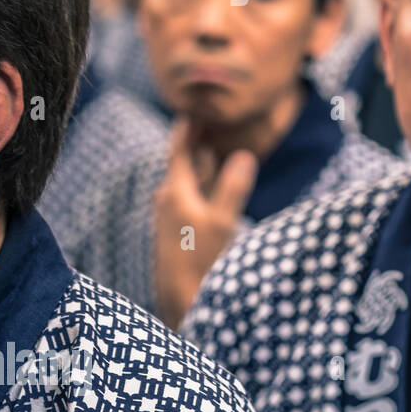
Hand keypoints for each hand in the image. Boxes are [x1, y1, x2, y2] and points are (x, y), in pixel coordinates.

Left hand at [153, 120, 256, 328]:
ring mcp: (170, 220)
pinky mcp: (176, 234)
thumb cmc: (200, 261)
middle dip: (193, 146)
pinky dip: (199, 186)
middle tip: (203, 126)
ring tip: (208, 153)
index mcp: (174, 194)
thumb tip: (243, 155)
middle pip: (180, 166)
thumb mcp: (222, 222)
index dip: (186, 132)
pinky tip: (206, 192)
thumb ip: (233, 188)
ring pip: (185, 184)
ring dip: (198, 167)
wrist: (178, 299)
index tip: (190, 112)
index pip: (178, 153)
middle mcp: (167, 203)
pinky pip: (188, 199)